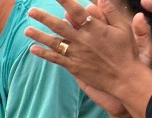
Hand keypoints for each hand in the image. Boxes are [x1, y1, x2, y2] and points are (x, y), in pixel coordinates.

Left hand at [25, 0, 151, 110]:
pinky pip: (56, 59)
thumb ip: (109, 13)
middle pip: (59, 26)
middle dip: (44, 17)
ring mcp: (76, 54)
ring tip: (26, 30)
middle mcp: (82, 40)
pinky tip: (32, 49)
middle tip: (31, 11)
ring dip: (39, 36)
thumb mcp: (122, 28)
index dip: (65, 1)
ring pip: (54, 43)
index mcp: (94, 28)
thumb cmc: (125, 51)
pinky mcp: (73, 66)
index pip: (76, 11)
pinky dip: (43, 54)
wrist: (123, 77)